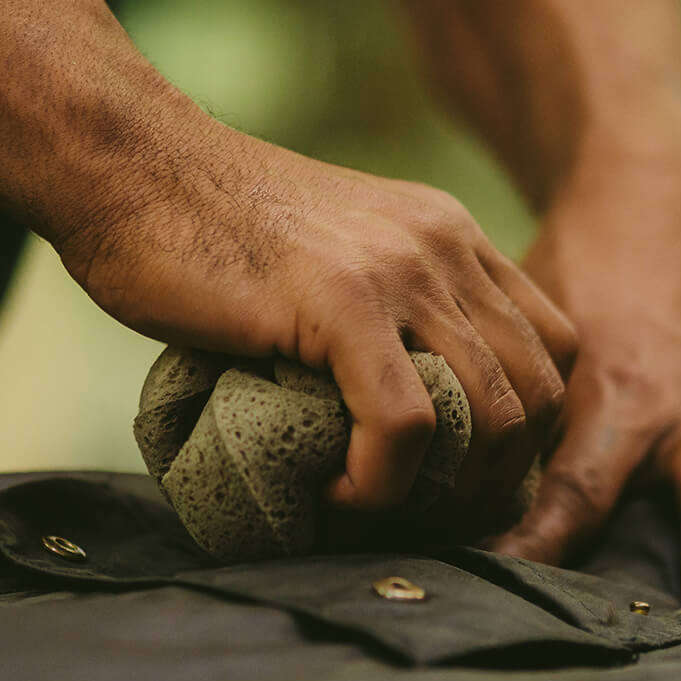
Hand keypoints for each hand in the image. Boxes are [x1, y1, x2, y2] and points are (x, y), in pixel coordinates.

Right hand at [56, 121, 575, 515]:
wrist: (129, 165)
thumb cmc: (199, 227)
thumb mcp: (327, 262)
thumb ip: (377, 317)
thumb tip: (386, 422)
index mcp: (448, 237)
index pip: (551, 349)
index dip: (523, 433)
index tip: (459, 479)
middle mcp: (445, 247)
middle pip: (541, 395)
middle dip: (499, 480)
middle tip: (427, 516)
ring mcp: (400, 271)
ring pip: (493, 418)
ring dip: (444, 493)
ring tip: (379, 505)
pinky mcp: (343, 302)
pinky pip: (407, 425)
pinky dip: (383, 483)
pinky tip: (337, 491)